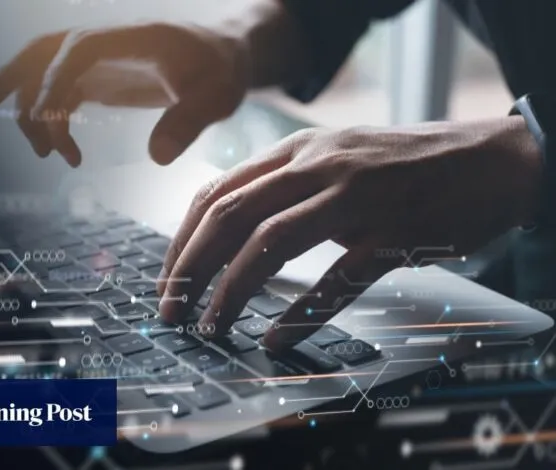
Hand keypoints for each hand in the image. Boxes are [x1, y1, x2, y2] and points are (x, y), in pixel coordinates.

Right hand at [0, 23, 249, 166]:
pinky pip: (59, 91)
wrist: (225, 57)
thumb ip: (191, 120)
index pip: (78, 50)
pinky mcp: (99, 78)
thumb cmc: (223, 71)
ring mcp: (98, 60)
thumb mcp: (219, 95)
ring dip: (25, 103)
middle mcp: (105, 44)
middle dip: (10, 76)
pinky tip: (57, 149)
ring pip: (42, 71)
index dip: (55, 80)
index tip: (49, 121)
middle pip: (43, 50)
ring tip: (40, 153)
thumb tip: (157, 158)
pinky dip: (48, 116)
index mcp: (130, 38)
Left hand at [156, 117, 542, 349]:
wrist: (485, 160)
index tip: (167, 279)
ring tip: (211, 325)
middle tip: (172, 309)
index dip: (181, 242)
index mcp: (296, 150)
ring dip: (231, 290)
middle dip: (189, 269)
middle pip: (230, 217)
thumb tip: (227, 225)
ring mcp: (355, 199)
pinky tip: (276, 337)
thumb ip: (282, 182)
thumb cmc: (401, 164)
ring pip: (270, 244)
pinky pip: (336, 280)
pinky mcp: (392, 235)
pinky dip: (299, 313)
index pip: (216, 194)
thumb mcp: (331, 155)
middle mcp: (318, 167)